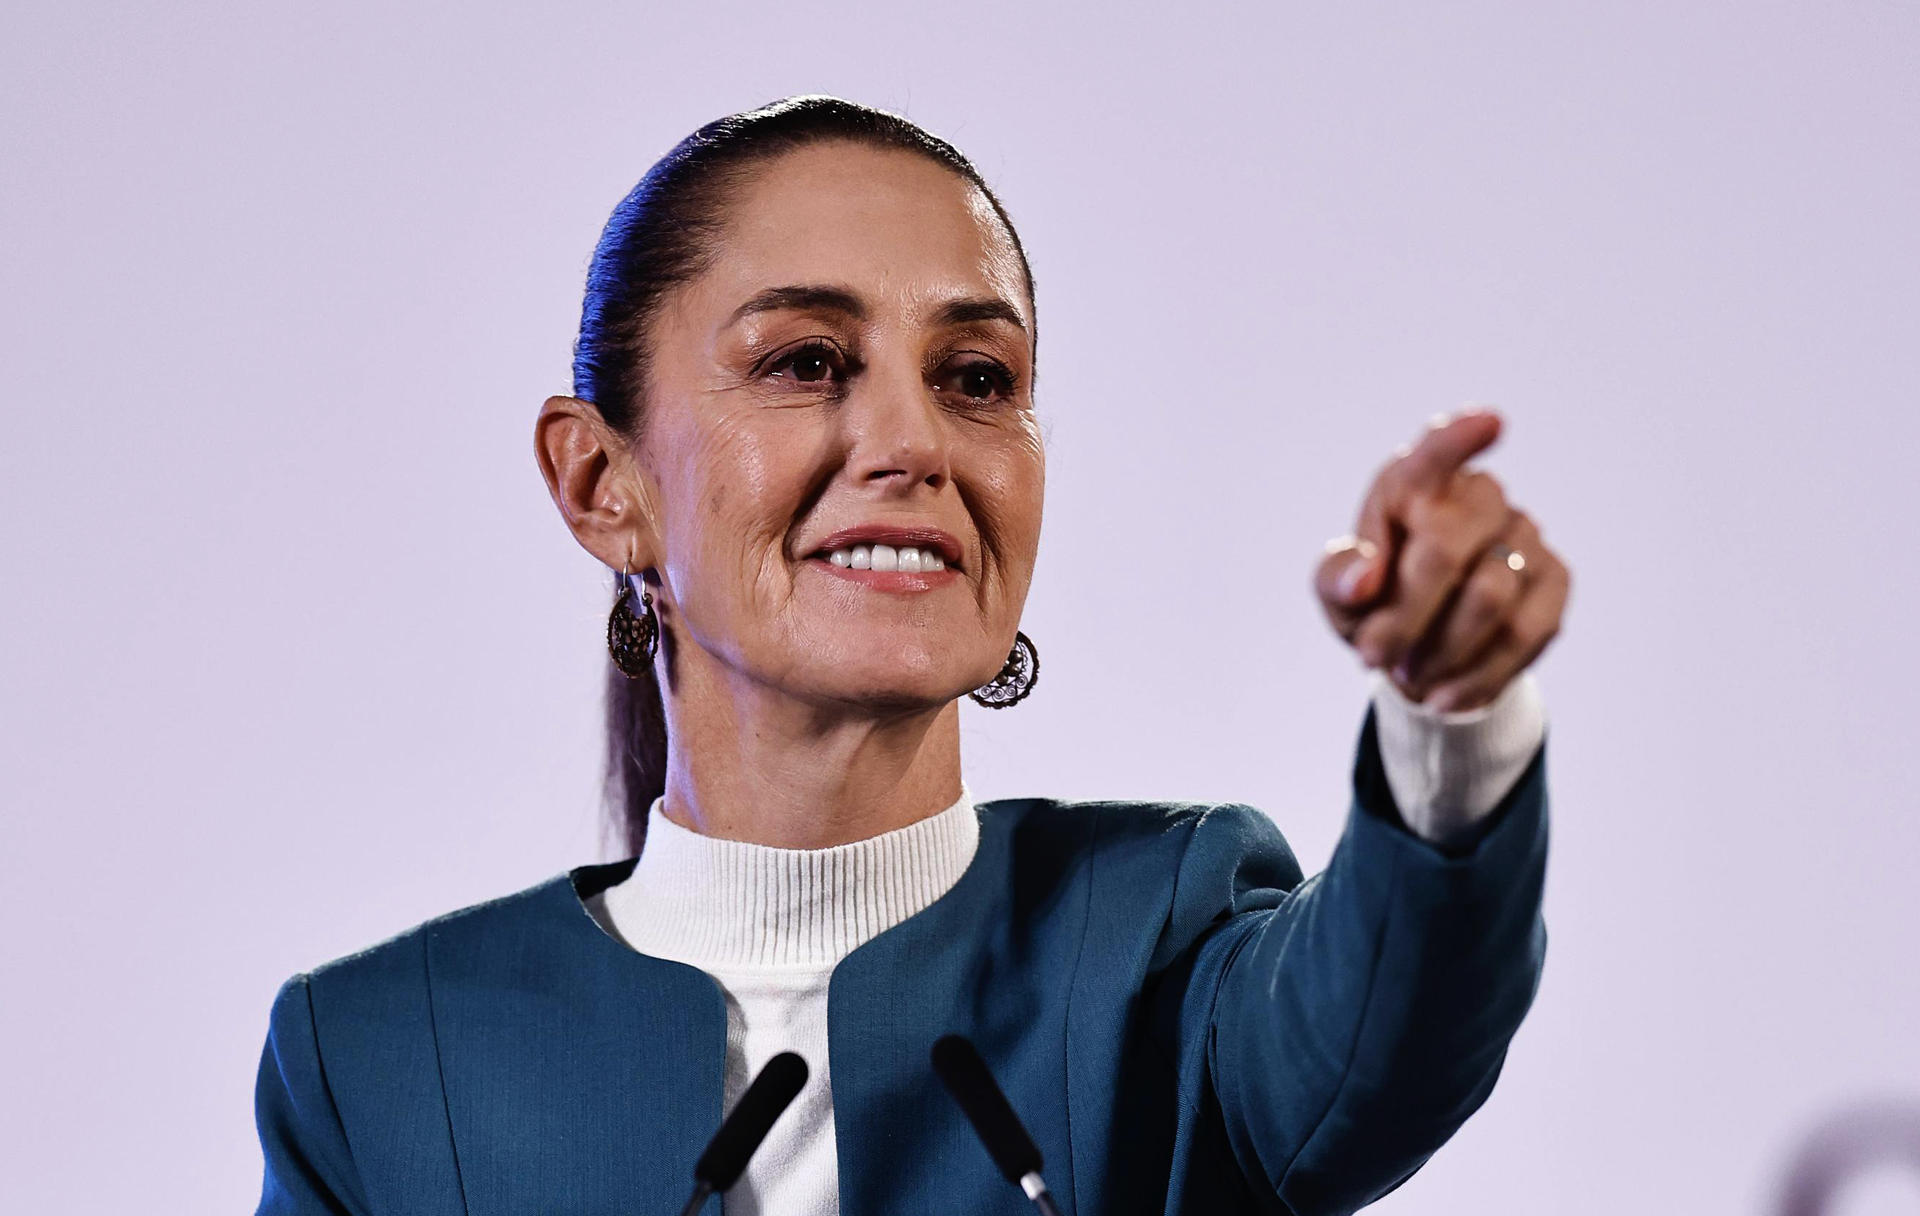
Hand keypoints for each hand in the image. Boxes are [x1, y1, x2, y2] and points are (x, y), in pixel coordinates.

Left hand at [1313, 409, 1570, 711]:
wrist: (1419, 650)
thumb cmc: (1371, 603)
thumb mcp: (1337, 592)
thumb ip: (1338, 578)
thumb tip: (1364, 581)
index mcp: (1413, 482)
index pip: (1436, 452)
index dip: (1461, 438)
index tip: (1490, 422)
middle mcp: (1478, 496)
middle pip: (1448, 553)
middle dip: (1404, 618)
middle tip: (1371, 657)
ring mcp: (1525, 532)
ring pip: (1490, 601)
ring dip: (1439, 653)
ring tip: (1406, 677)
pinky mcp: (1555, 579)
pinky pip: (1527, 634)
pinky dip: (1479, 675)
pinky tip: (1446, 696)